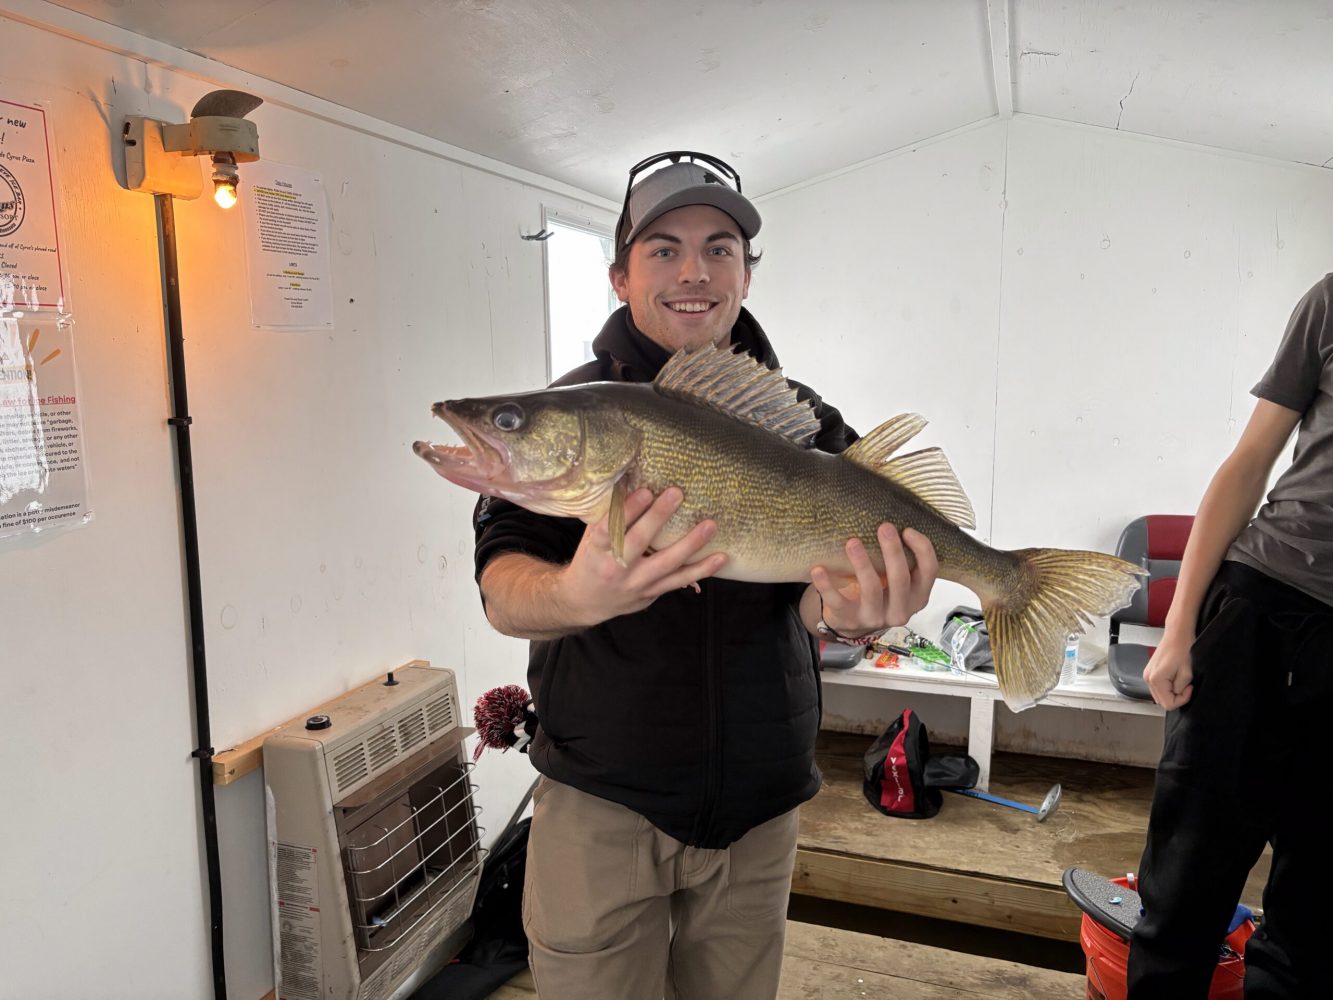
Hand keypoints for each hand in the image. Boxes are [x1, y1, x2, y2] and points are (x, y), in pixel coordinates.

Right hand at [557, 487, 727, 626]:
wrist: (587, 601)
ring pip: (666, 564)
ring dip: (690, 544)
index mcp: (596, 550)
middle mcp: (616, 568)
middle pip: (639, 541)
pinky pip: (680, 581)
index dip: (627, 510)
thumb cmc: (591, 560)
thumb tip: (629, 479)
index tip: (645, 491)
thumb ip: (609, 514)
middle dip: (659, 517)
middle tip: (677, 494)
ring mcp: (637, 583)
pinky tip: (721, 557)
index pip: (609, 529)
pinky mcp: (652, 592)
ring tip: (710, 525)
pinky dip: (702, 570)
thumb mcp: (591, 537)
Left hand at [811, 524, 937, 635]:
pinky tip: (818, 569)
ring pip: (871, 589)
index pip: (929, 571)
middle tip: (884, 527)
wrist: (851, 622)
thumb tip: (892, 521)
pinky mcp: (848, 619)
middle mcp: (900, 610)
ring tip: (852, 542)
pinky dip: (826, 584)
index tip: (908, 529)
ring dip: (862, 563)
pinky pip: (837, 601)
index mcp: (916, 596)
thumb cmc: (877, 593)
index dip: (922, 549)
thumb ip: (900, 560)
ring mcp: (874, 617)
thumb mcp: (894, 580)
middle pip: (901, 579)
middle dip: (893, 551)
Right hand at [1143, 628, 1193, 708]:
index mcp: (1155, 680)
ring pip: (1160, 695)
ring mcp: (1147, 675)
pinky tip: (1174, 677)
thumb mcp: (1187, 673)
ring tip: (1180, 680)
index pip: (1168, 704)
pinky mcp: (1150, 672)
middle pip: (1162, 701)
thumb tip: (1178, 693)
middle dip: (1176, 697)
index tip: (1189, 688)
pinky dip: (1167, 687)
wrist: (1177, 635)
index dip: (1182, 699)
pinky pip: (1159, 688)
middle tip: (1186, 685)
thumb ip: (1181, 689)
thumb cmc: (1182, 649)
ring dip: (1171, 692)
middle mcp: (1148, 679)